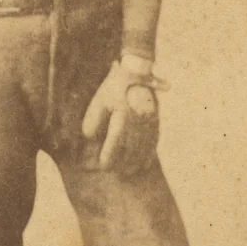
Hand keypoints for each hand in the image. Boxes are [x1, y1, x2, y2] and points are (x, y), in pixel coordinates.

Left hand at [82, 58, 161, 174]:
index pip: (116, 139)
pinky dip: (149, 154)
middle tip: (115, 173)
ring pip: (144, 146)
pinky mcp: (157, 120)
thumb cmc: (113, 88)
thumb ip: (93, 119)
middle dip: (123, 162)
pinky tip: (144, 165)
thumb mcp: (99, 100)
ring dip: (136, 162)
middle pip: (132, 147)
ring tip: (128, 172)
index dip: (110, 154)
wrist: (137, 72)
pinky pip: (154, 141)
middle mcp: (138, 118)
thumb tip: (90, 138)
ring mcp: (150, 120)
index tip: (104, 166)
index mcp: (123, 112)